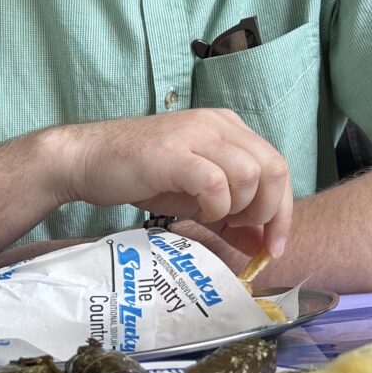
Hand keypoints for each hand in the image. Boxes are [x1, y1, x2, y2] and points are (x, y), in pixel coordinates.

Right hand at [48, 110, 292, 256]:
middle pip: (273, 168)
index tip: (275, 247)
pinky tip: (198, 213)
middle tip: (242, 232)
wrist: (88, 160)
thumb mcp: (195, 200)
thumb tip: (262, 248)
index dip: (283, 212)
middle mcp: (218, 124)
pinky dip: (215, 206)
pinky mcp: (173, 152)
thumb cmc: (141, 176)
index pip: (277, 167)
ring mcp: (196, 134)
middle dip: (268, 212)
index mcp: (229, 128)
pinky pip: (215, 181)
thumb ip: (230, 221)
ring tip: (215, 218)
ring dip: (240, 208)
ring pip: (250, 174)